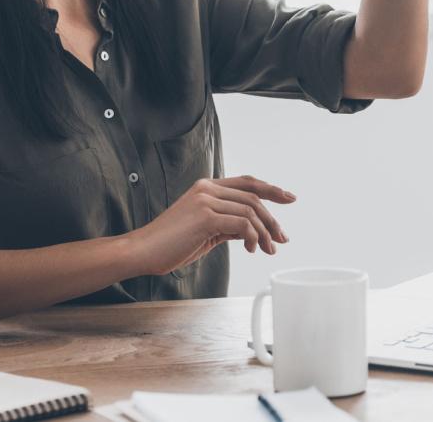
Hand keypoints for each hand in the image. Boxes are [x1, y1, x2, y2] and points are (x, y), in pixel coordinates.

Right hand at [128, 176, 295, 275]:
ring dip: (265, 233)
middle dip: (273, 218)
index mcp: (205, 187)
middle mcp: (206, 189)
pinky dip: (252, 237)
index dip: (270, 188)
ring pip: (250, 211)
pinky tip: (250, 249)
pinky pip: (242, 224)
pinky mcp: (205, 216)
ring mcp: (206, 200)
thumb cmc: (170, 244)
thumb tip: (250, 230)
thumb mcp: (204, 232)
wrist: (143, 250)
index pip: (246, 182)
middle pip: (253, 196)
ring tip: (268, 249)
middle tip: (282, 238)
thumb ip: (226, 225)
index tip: (288, 197)